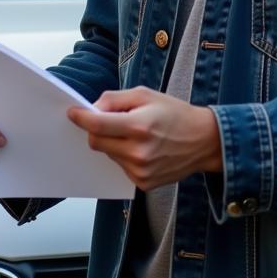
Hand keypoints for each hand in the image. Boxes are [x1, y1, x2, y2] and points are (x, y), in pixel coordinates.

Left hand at [67, 87, 221, 191]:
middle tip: (109, 121)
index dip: (81, 117)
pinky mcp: (143, 183)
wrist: (203, 141)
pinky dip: (123, 155)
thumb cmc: (174, 113)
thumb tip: (91, 108)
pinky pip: (120, 166)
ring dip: (112, 143)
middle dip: (96, 130)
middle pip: (96, 142)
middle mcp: (138, 152)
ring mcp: (141, 171)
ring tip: (135, 134)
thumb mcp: (145, 95)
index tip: (72, 113)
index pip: (97, 125)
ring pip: (108, 154)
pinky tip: (141, 148)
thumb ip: (114, 99)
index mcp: (139, 126)